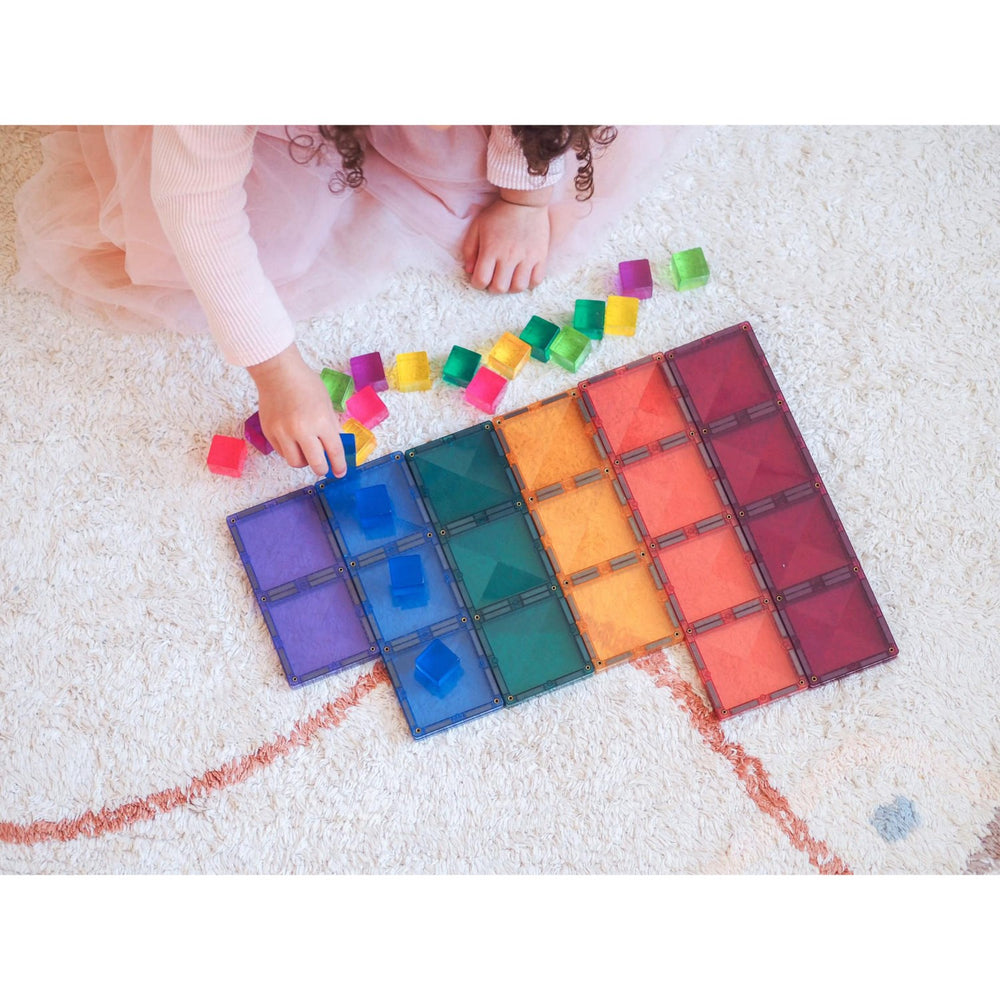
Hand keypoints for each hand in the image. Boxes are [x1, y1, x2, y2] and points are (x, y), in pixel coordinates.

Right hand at [247, 343, 345, 477]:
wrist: (277, 372)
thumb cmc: (305, 383)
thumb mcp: (327, 403)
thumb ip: (332, 425)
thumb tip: (339, 445)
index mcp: (321, 421)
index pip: (334, 452)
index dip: (340, 465)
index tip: (340, 472)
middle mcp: (301, 430)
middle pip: (315, 464)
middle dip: (323, 469)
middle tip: (324, 467)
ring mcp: (283, 432)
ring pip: (295, 462)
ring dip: (304, 461)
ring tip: (307, 451)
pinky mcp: (269, 432)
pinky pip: (282, 452)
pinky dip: (290, 451)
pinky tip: (293, 441)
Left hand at [462, 189, 551, 293]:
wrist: (525, 201)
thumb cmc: (499, 214)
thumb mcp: (477, 227)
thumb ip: (469, 250)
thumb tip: (470, 270)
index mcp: (491, 250)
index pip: (481, 280)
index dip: (478, 283)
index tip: (480, 277)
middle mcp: (509, 256)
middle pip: (499, 288)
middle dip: (494, 287)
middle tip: (495, 278)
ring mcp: (527, 257)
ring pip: (518, 287)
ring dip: (512, 286)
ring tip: (510, 278)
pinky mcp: (541, 256)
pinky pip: (536, 280)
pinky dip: (530, 282)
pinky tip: (524, 274)